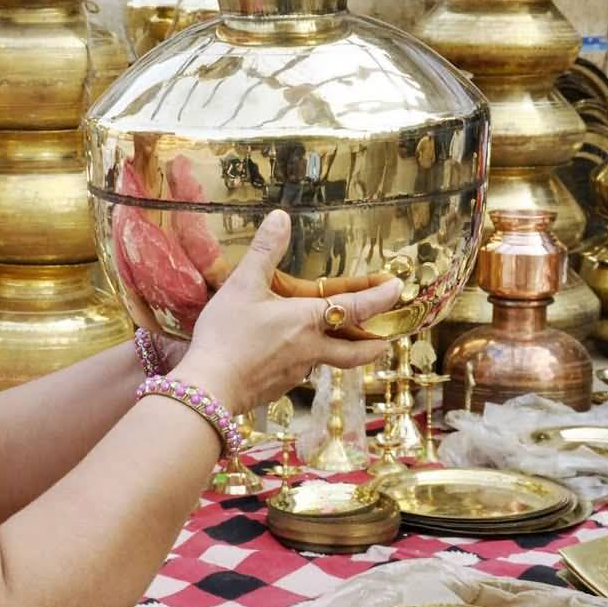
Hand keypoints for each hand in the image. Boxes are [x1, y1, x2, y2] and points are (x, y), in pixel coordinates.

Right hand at [171, 210, 400, 414]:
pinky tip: (289, 353)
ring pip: (328, 360)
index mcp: (309, 321)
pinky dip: (305, 359)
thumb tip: (281, 217)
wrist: (209, 388)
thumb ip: (264, 251)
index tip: (399, 289)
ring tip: (332, 337)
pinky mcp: (279, 387)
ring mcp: (297, 372)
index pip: (356, 308)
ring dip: (338, 349)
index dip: (380, 297)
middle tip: (386, 337)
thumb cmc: (227, 334)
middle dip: (374, 343)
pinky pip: (301, 370)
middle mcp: (312, 349)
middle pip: (356, 351)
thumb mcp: (243, 285)